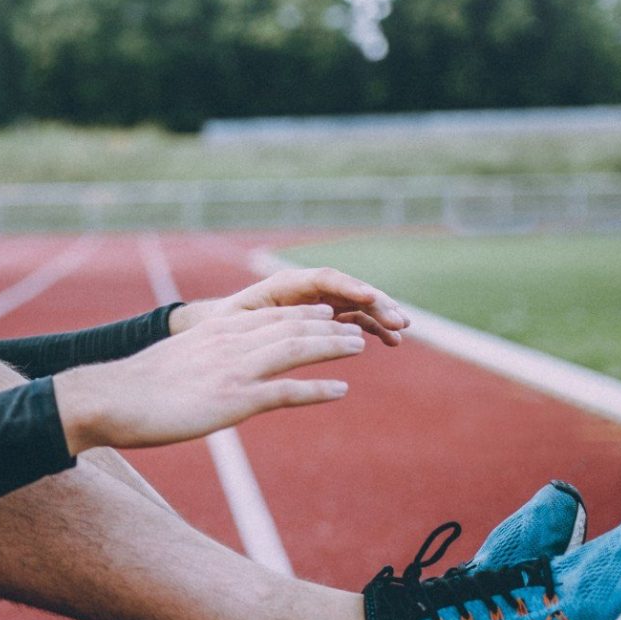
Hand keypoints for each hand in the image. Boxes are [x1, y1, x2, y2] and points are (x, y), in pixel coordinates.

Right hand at [54, 304, 364, 453]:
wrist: (111, 400)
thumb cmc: (134, 388)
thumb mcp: (173, 361)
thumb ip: (198, 360)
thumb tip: (203, 374)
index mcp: (214, 331)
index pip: (270, 315)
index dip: (303, 314)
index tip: (326, 314)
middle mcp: (229, 343)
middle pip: (291, 326)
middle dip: (328, 326)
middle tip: (355, 327)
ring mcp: (234, 370)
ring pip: (297, 349)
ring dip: (332, 347)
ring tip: (360, 346)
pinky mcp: (235, 400)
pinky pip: (287, 392)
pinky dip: (318, 390)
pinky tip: (340, 390)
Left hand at [173, 266, 409, 346]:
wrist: (220, 330)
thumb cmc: (222, 325)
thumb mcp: (233, 324)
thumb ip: (256, 321)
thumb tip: (277, 322)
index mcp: (285, 285)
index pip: (323, 278)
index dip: (348, 286)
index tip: (370, 297)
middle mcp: (307, 290)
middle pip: (347, 290)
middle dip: (374, 302)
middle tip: (397, 319)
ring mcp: (319, 304)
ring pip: (356, 305)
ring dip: (380, 316)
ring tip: (400, 331)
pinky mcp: (326, 319)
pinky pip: (355, 320)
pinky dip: (373, 329)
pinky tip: (392, 341)